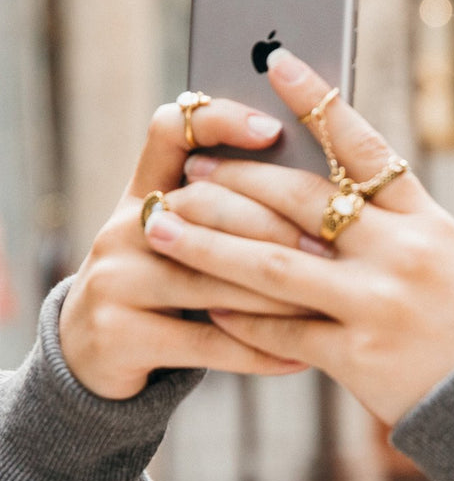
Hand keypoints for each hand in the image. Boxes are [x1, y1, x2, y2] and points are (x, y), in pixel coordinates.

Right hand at [60, 97, 311, 399]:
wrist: (95, 356)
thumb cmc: (172, 290)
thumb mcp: (189, 241)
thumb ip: (235, 214)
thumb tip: (327, 194)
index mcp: (146, 191)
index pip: (172, 130)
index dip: (219, 121)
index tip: (273, 128)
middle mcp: (124, 226)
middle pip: (204, 208)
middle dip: (275, 229)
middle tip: (331, 247)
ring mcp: (115, 279)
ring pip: (211, 280)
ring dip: (278, 297)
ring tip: (329, 304)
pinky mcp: (117, 335)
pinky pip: (206, 341)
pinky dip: (258, 352)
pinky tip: (300, 358)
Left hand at [143, 50, 453, 424]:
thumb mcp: (453, 256)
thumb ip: (399, 226)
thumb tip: (327, 198)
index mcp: (428, 222)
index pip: (365, 148)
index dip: (317, 103)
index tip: (275, 66)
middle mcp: (402, 253)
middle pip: (301, 201)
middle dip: (237, 180)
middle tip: (191, 171)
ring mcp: (377, 304)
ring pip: (271, 264)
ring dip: (208, 243)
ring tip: (161, 226)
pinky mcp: (357, 356)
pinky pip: (282, 331)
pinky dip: (240, 320)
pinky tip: (206, 305)